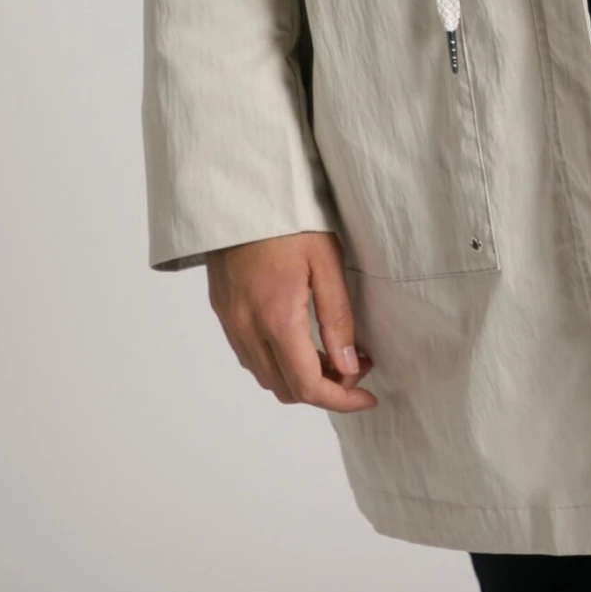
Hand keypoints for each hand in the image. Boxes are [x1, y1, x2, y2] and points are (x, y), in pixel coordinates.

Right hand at [207, 231, 376, 412]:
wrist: (238, 192)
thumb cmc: (287, 218)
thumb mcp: (324, 260)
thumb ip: (337, 317)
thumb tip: (349, 366)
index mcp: (276, 318)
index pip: (307, 385)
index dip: (341, 400)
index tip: (367, 397)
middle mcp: (248, 329)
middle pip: (286, 389)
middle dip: (325, 389)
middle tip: (356, 365)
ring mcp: (231, 323)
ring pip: (266, 377)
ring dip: (300, 378)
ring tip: (332, 353)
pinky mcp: (223, 312)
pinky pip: (250, 356)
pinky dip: (278, 363)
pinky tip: (300, 340)